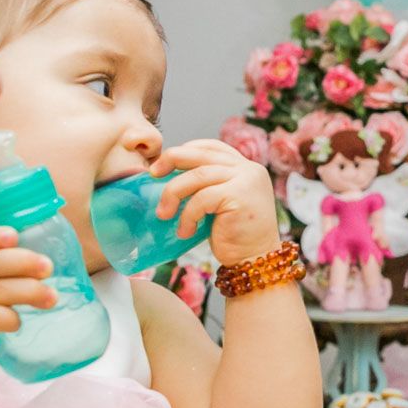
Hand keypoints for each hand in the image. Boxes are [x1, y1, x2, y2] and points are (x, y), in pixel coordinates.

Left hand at [148, 139, 282, 267]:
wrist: (255, 261)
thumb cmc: (234, 237)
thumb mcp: (220, 203)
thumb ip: (207, 186)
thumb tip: (168, 176)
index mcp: (246, 167)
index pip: (212, 147)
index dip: (186, 150)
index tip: (164, 164)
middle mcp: (248, 169)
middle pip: (202, 154)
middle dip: (172, 160)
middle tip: (153, 174)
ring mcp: (246, 180)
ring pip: (198, 176)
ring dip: (174, 193)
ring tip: (163, 214)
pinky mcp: (239, 196)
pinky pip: (201, 199)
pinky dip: (187, 215)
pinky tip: (184, 231)